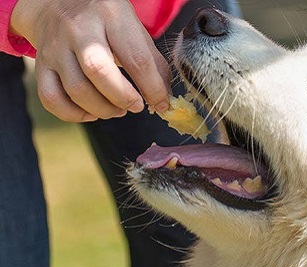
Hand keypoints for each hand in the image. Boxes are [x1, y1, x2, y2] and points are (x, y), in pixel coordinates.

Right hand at [10, 0, 170, 121]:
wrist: (56, 3)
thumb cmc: (103, 20)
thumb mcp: (133, 29)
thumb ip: (153, 62)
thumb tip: (164, 99)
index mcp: (111, 16)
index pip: (136, 58)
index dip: (152, 89)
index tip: (161, 105)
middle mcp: (79, 29)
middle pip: (99, 71)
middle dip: (123, 98)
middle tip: (136, 106)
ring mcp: (56, 47)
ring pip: (77, 90)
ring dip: (103, 110)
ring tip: (116, 110)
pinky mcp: (42, 65)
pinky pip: (52, 99)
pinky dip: (74, 114)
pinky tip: (90, 112)